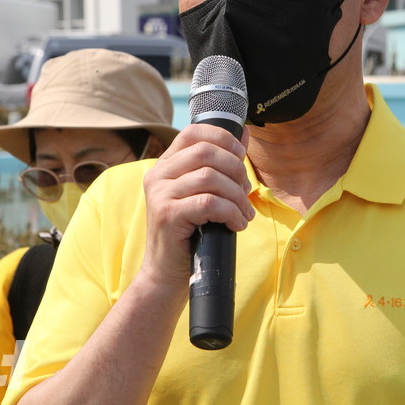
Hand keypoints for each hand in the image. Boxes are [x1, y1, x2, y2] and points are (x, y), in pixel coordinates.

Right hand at [137, 124, 252, 290]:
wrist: (166, 272)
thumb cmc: (189, 232)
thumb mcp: (202, 193)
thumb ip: (220, 164)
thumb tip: (244, 133)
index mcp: (166, 165)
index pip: (193, 132)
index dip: (222, 138)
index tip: (240, 156)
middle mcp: (158, 175)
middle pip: (206, 152)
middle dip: (235, 169)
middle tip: (246, 191)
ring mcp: (160, 194)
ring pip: (210, 177)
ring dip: (237, 195)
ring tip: (243, 213)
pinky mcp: (167, 215)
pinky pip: (209, 203)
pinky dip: (230, 212)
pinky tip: (236, 224)